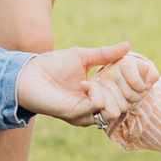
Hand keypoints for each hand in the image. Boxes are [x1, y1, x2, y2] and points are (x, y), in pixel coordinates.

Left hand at [17, 42, 135, 124]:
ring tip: (90, 82)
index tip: (128, 69)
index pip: (126, 97)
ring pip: (114, 111)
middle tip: (106, 75)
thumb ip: (105, 54)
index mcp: (99, 93)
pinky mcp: (76, 115)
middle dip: (122, 89)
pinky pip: (97, 109)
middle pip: (124, 106)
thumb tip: (128, 45)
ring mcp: (86, 113)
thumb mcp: (83, 56)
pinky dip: (95, 94)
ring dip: (107, 94)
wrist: (28, 74)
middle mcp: (94, 107)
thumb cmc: (52, 65)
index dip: (132, 84)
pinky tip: (83, 84)